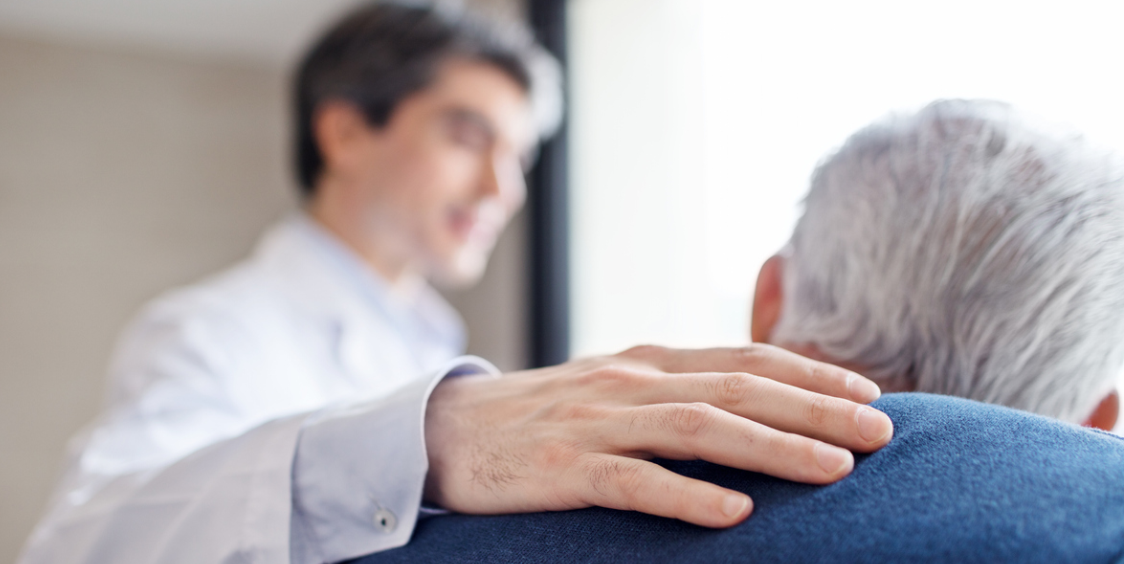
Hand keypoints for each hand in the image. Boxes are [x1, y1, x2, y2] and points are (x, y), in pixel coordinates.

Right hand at [423, 344, 892, 526]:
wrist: (446, 431)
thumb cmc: (541, 417)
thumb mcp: (612, 390)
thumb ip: (674, 391)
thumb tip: (749, 404)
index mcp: (646, 361)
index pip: (744, 358)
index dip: (810, 373)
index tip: (870, 393)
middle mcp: (630, 382)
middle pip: (738, 389)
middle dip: (816, 409)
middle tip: (883, 432)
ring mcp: (597, 423)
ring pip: (699, 429)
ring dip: (774, 448)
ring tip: (836, 471)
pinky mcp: (564, 468)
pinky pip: (634, 482)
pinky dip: (687, 496)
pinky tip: (737, 515)